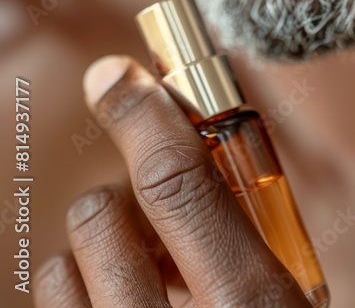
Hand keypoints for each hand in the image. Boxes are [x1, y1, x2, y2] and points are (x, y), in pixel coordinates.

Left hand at [32, 55, 310, 307]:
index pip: (178, 184)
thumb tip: (184, 147)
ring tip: (132, 284)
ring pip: (59, 268)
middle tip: (153, 226)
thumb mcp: (287, 301)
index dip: (143, 114)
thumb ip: (245, 234)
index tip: (116, 77)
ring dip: (91, 260)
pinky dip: (71, 301)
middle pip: (103, 218)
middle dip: (124, 205)